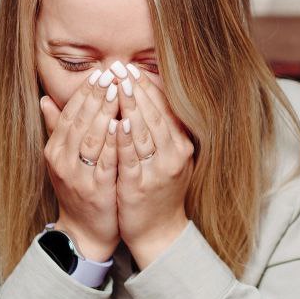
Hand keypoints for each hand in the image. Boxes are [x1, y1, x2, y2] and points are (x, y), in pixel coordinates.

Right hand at [39, 71, 120, 261]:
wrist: (85, 231)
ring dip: (104, 112)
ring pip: (91, 138)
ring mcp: (78, 176)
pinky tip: (122, 124)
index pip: (69, 114)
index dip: (85, 92)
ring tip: (118, 90)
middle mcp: (62, 161)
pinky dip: (112, 142)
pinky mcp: (96, 190)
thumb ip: (57, 128)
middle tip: (112, 73)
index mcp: (55, 150)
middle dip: (96, 95)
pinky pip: (105, 161)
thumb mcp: (63, 158)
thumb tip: (44, 98)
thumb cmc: (79, 189)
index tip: (100, 72)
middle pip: (80, 121)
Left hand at [111, 62, 194, 268]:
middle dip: (137, 90)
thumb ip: (160, 130)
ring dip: (131, 106)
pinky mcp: (141, 185)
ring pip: (146, 132)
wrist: (158, 231)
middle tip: (121, 67)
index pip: (165, 109)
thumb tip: (146, 99)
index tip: (132, 67)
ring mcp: (159, 170)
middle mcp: (174, 155)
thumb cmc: (159, 191)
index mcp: (181, 145)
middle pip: (155, 115)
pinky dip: (126, 139)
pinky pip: (133, 157)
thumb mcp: (167, 158)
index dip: (148, 87)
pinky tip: (118, 122)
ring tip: (118, 85)